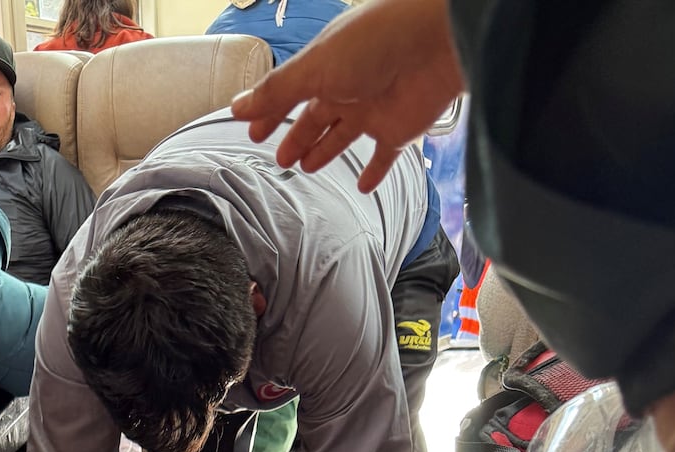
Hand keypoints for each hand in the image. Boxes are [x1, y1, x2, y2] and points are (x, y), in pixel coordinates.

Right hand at [232, 0, 465, 191]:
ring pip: (342, 136)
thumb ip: (276, 92)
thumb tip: (237, 107)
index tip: (253, 130)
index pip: (290, 93)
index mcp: (325, 66)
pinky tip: (362, 187)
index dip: (270, 112)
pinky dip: (373, 172)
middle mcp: (348, 87)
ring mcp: (374, 109)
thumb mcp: (314, 68)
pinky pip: (383, 157)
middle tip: (279, 156)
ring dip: (325, 151)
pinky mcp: (399, 130)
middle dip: (296, 135)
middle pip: (315, 117)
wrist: (437, 42)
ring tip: (306, 166)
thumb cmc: (376, 42)